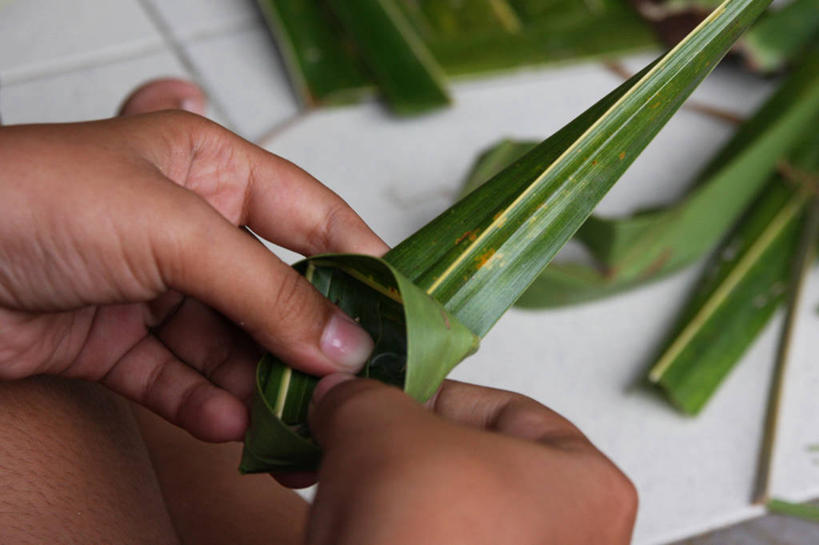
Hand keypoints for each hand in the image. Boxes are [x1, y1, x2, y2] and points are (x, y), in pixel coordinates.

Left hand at [0, 112, 386, 440]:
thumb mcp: (175, 232)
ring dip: (261, 386)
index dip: (362, 263)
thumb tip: (345, 342)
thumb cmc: (35, 198)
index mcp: (212, 169)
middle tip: (351, 388)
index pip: (313, 217)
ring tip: (295, 427)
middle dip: (309, 343)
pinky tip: (233, 426)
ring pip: (231, 346)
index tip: (405, 314)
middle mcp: (189, 227)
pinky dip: (207, 405)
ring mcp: (155, 287)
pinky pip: (180, 378)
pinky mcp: (118, 340)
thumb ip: (267, 292)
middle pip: (275, 293)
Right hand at [308, 376, 636, 544]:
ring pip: (449, 517)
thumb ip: (362, 396)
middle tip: (359, 447)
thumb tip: (342, 397)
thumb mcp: (378, 426)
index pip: (501, 407)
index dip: (426, 396)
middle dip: (403, 455)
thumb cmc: (422, 538)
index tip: (382, 402)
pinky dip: (398, 540)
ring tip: (351, 499)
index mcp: (588, 485)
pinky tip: (358, 535)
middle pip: (472, 465)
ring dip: (394, 502)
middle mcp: (574, 541)